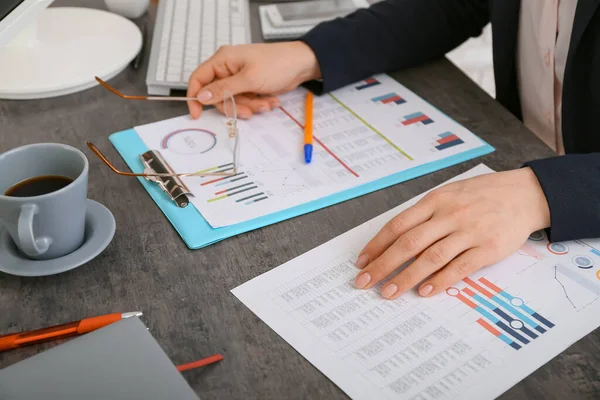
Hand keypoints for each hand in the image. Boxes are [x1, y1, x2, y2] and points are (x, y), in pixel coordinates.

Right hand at [187, 41, 320, 118]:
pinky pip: (246, 101)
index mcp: (223, 60)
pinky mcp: (250, 86)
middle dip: (234, 106)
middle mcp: (228, 68)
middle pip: (217, 95)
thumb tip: (201, 97)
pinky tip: (270, 100)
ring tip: (265, 103)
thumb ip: (223, 89)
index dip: (195, 97)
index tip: (197, 115)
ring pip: (233, 101)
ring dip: (249, 106)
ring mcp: (240, 78)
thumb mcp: (248, 79)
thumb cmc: (276, 64)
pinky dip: (257, 104)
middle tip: (248, 111)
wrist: (302, 65)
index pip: (199, 78)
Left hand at [354, 167, 550, 298]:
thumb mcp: (449, 194)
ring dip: (407, 277)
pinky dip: (440, 280)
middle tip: (364, 282)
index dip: (377, 245)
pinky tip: (425, 292)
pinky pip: (460, 267)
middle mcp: (449, 215)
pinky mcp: (488, 248)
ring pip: (431, 257)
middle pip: (409, 242)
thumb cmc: (481, 195)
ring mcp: (469, 231)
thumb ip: (425, 214)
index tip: (362, 262)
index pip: (398, 225)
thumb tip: (395, 238)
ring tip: (389, 292)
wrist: (525, 194)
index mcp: (435, 200)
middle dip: (383, 264)